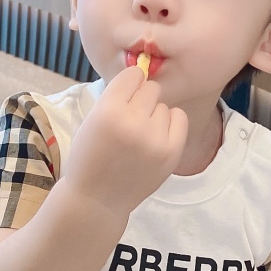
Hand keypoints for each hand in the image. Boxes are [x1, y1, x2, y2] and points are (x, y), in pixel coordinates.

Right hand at [63, 66, 187, 214]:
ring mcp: (155, 140)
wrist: (96, 199)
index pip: (133, 75)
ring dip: (154, 115)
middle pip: (151, 89)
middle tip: (130, 119)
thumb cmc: (90, 157)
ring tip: (139, 136)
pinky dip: (170, 124)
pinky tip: (156, 136)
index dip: (129, 84)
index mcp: (108, 112)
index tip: (125, 95)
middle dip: (141, 100)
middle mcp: (134, 124)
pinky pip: (180, 119)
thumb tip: (143, 70)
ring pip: (164, 106)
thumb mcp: (92, 120)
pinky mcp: (171, 153)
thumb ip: (116, 97)